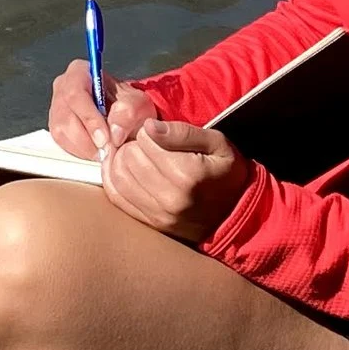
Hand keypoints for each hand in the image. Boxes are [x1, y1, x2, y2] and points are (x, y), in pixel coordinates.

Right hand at [47, 64, 164, 160]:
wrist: (125, 117)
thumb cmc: (128, 105)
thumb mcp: (138, 103)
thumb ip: (129, 111)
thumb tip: (114, 130)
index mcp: (80, 72)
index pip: (76, 93)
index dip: (89, 118)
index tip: (105, 138)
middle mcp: (63, 87)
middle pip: (65, 116)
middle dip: (88, 138)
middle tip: (107, 150)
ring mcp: (56, 107)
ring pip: (61, 132)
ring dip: (84, 147)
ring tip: (104, 150)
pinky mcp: (56, 126)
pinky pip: (62, 143)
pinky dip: (80, 151)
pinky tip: (95, 150)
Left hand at [99, 116, 249, 244]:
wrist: (235, 215)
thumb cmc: (225, 173)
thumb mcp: (217, 143)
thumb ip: (183, 132)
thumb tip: (148, 126)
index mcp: (187, 174)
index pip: (144, 140)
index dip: (146, 130)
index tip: (156, 133)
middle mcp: (170, 197)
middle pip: (128, 157)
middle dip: (132, 145)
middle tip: (145, 144)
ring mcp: (158, 214)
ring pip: (117, 176)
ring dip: (120, 160)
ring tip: (135, 155)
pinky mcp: (150, 223)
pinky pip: (116, 197)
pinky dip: (113, 179)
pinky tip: (123, 169)